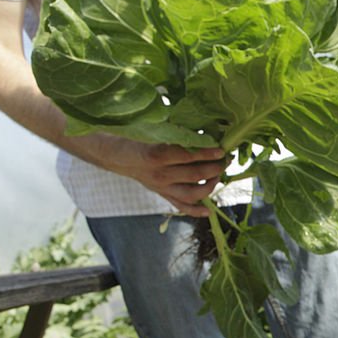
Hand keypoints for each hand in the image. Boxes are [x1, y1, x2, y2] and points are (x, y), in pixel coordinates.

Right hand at [86, 134, 228, 216]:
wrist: (111, 153)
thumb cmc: (132, 134)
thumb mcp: (148, 128)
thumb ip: (171, 130)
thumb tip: (200, 126)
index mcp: (154, 155)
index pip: (187, 156)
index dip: (206, 153)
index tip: (221, 148)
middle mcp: (159, 174)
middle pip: (194, 174)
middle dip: (215, 167)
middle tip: (226, 159)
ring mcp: (161, 187)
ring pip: (192, 193)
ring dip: (210, 185)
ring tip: (219, 175)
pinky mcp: (161, 193)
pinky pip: (179, 205)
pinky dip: (195, 210)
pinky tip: (208, 211)